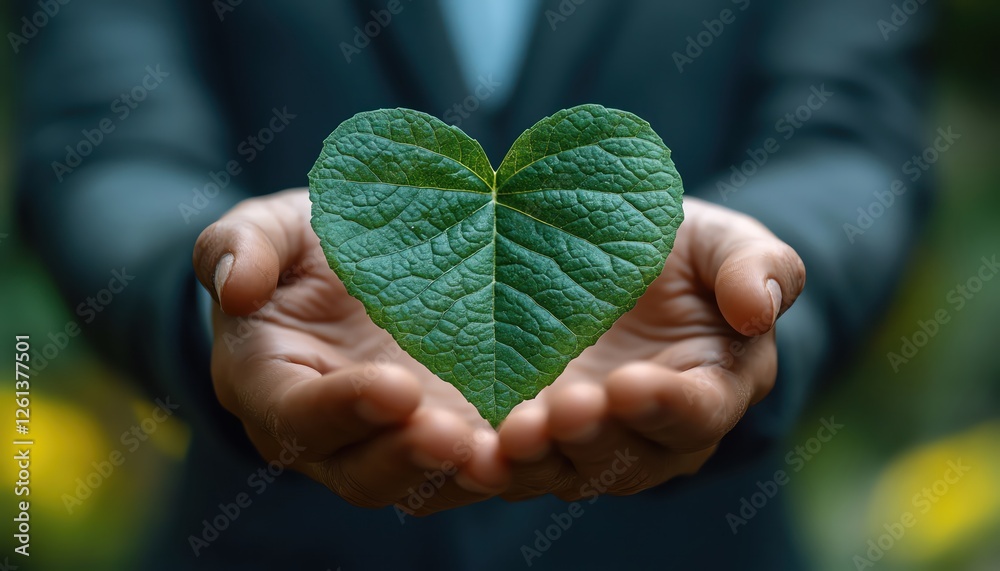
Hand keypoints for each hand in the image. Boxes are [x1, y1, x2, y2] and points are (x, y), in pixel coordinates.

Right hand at [193, 188, 509, 515]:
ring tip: (503, 453)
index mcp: (272, 386)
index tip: (395, 386)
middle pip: (360, 473)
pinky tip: (540, 443)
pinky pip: (471, 470)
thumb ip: (240, 245)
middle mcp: (330, 437)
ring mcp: (391, 445)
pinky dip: (506, 465)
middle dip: (407, 459)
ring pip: (422, 487)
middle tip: (453, 434)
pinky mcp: (447, 438)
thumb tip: (234, 286)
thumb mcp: (270, 227)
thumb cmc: (307, 247)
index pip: (296, 416)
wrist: (363, 264)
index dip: (341, 409)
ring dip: (461, 476)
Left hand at [495, 197, 805, 500]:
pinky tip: (460, 451)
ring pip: (566, 471)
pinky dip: (486, 465)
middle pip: (627, 457)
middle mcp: (650, 435)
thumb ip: (757, 266)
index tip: (630, 384)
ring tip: (507, 437)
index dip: (667, 405)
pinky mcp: (531, 437)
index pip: (698, 412)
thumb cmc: (681, 252)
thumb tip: (760, 308)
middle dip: (592, 438)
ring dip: (536, 461)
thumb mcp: (723, 241)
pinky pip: (511, 466)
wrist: (617, 265)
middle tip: (559, 413)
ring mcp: (587, 443)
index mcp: (711, 389)